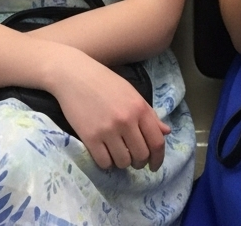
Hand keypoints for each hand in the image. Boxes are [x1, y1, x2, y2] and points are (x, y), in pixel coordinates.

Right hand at [50, 50, 169, 171]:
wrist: (74, 75)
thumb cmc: (104, 81)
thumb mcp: (131, 93)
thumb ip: (149, 114)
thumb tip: (166, 132)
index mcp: (139, 108)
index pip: (157, 142)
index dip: (158, 159)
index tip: (154, 166)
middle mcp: (126, 120)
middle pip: (141, 156)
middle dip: (139, 162)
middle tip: (133, 159)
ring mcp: (108, 130)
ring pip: (123, 162)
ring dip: (122, 162)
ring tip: (117, 153)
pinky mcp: (90, 137)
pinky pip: (104, 163)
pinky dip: (106, 162)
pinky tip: (104, 152)